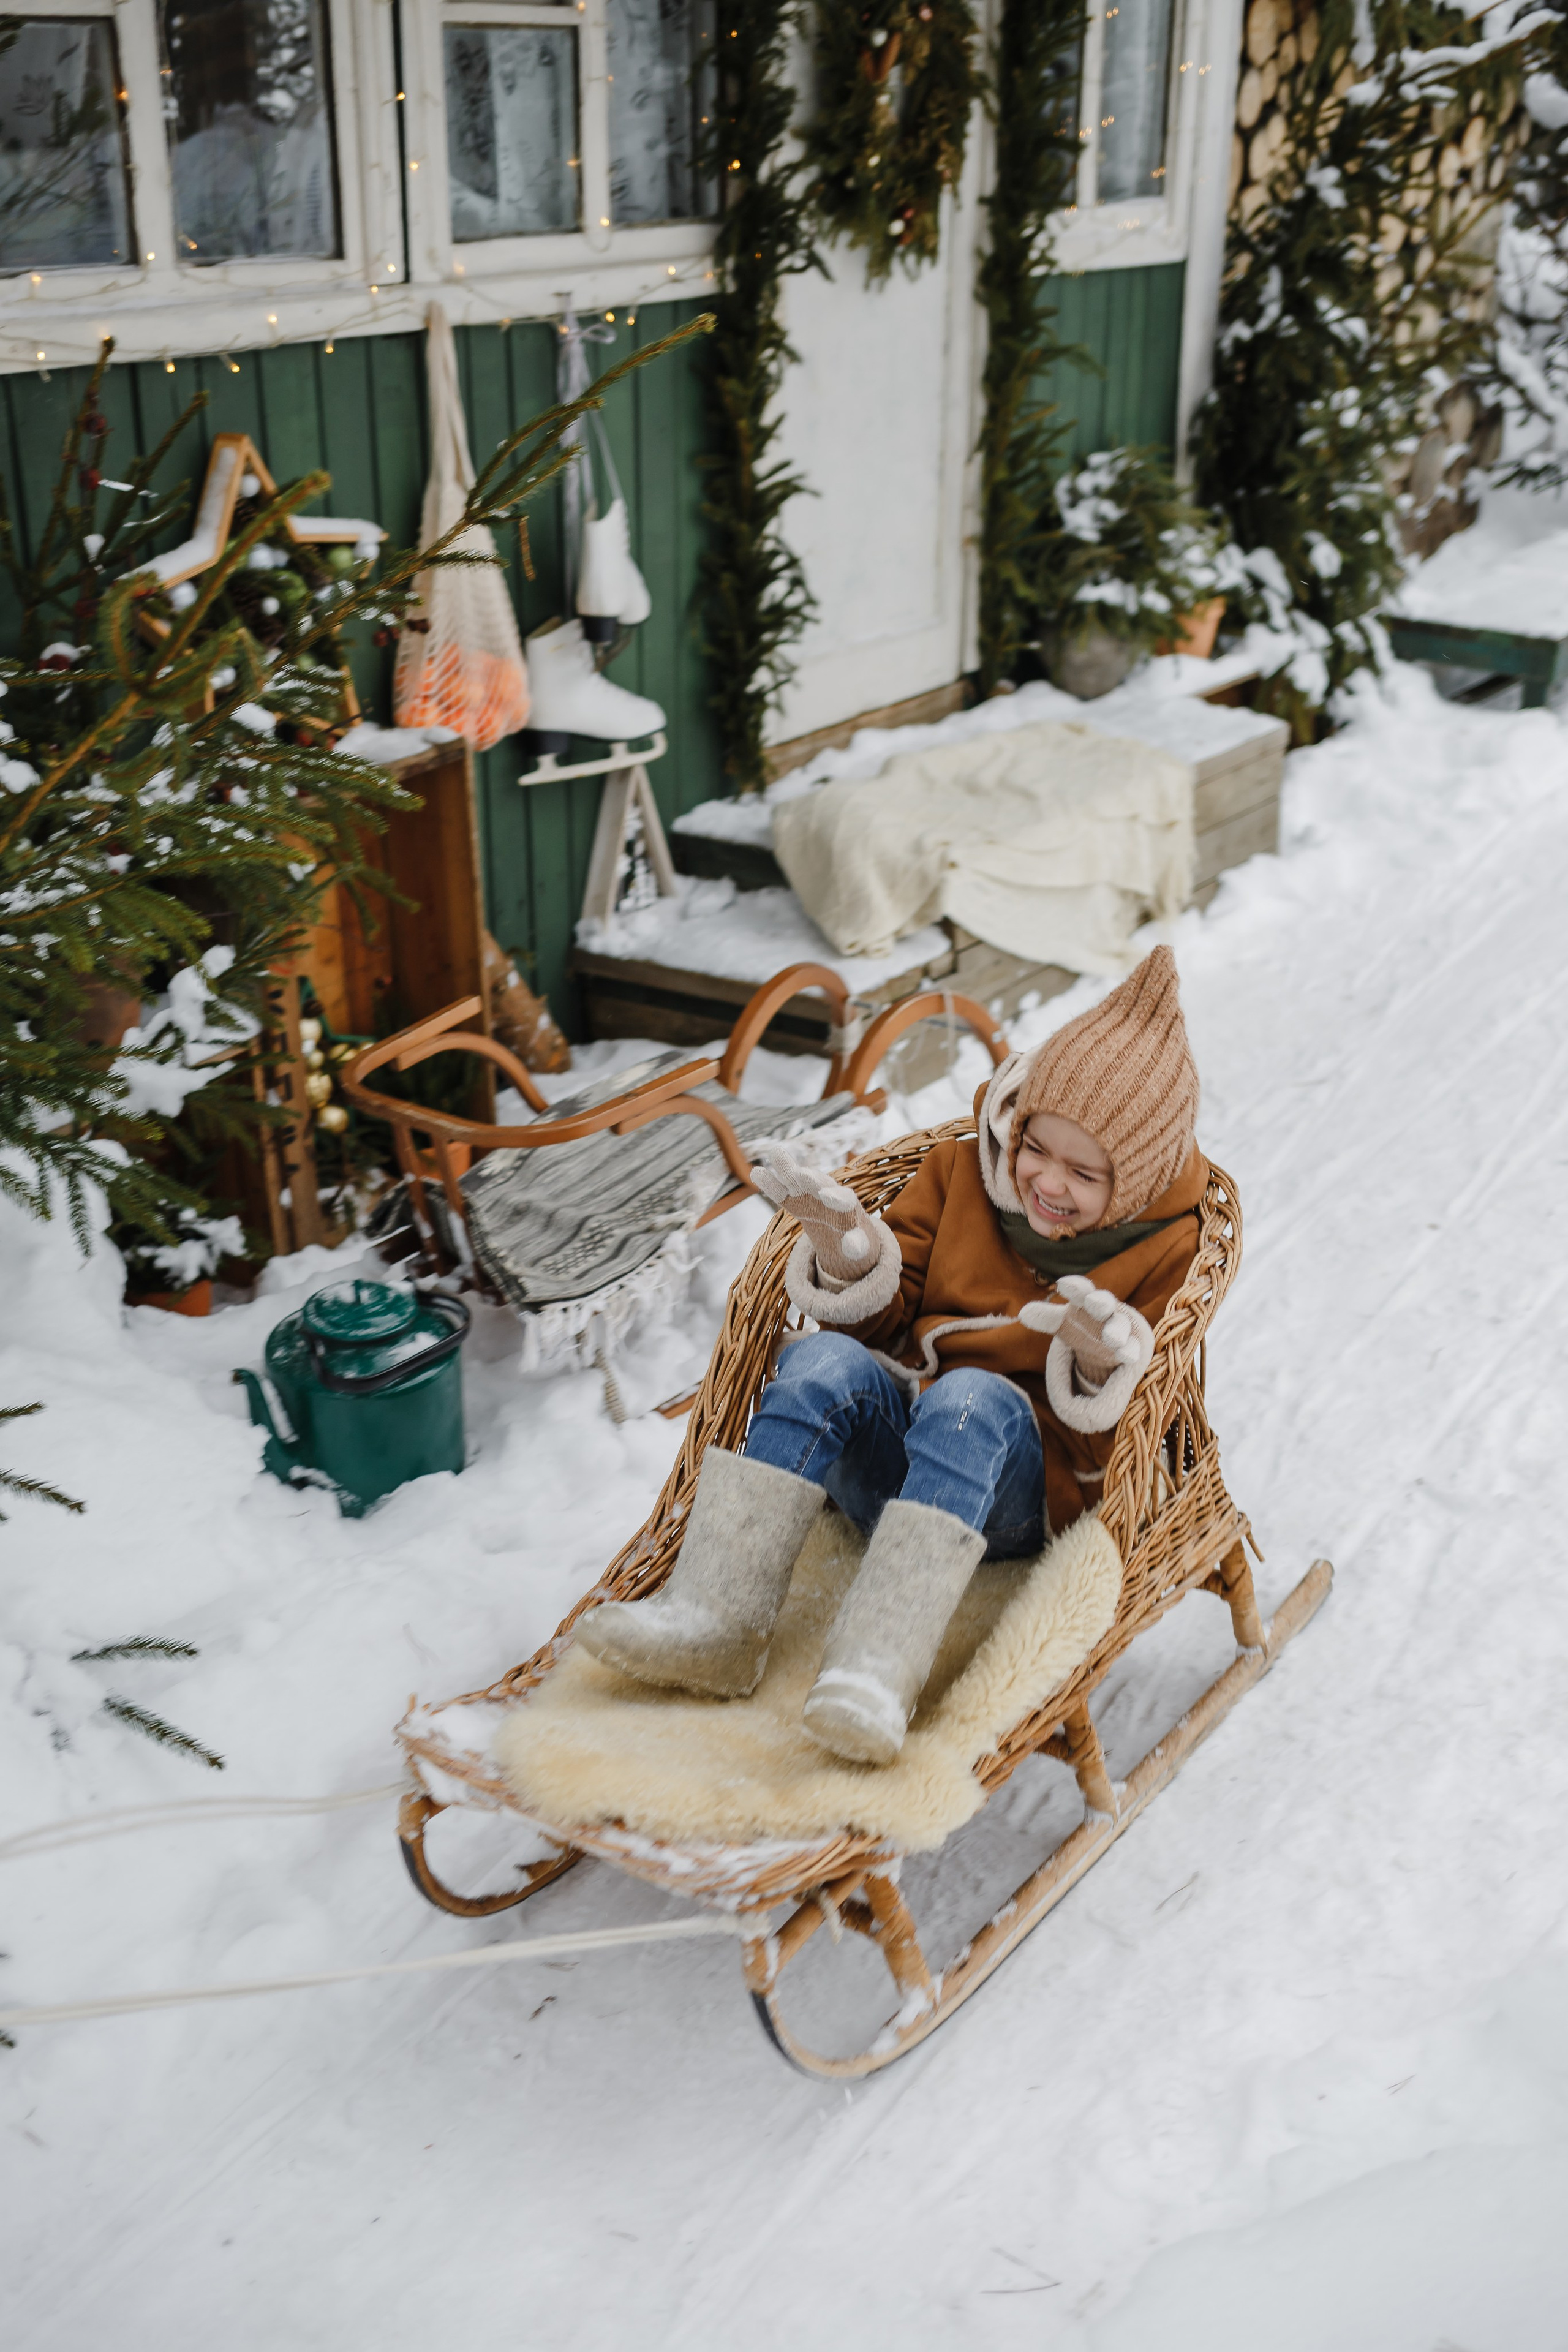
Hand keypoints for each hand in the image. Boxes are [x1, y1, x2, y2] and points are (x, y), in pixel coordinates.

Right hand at [748, 1139, 879, 1287]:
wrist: (840, 1227)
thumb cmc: (852, 1235)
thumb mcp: (857, 1244)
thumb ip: (856, 1245)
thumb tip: (853, 1247)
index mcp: (847, 1205)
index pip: (843, 1199)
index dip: (835, 1197)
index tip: (826, 1196)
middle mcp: (828, 1193)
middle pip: (820, 1183)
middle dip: (811, 1179)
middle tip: (802, 1174)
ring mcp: (809, 1193)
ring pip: (798, 1180)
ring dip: (788, 1168)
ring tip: (776, 1152)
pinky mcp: (794, 1199)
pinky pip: (780, 1192)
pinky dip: (770, 1183)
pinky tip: (756, 1172)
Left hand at [1029, 1274, 1145, 1393]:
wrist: (1113, 1338)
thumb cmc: (1085, 1324)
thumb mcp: (1064, 1322)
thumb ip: (1046, 1318)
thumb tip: (1022, 1313)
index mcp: (1087, 1300)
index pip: (1080, 1290)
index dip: (1074, 1286)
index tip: (1062, 1284)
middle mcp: (1106, 1310)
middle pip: (1103, 1303)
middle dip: (1099, 1302)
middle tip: (1093, 1303)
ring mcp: (1121, 1327)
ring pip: (1120, 1326)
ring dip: (1116, 1331)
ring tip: (1111, 1339)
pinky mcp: (1132, 1346)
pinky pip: (1132, 1348)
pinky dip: (1129, 1351)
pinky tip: (1126, 1355)